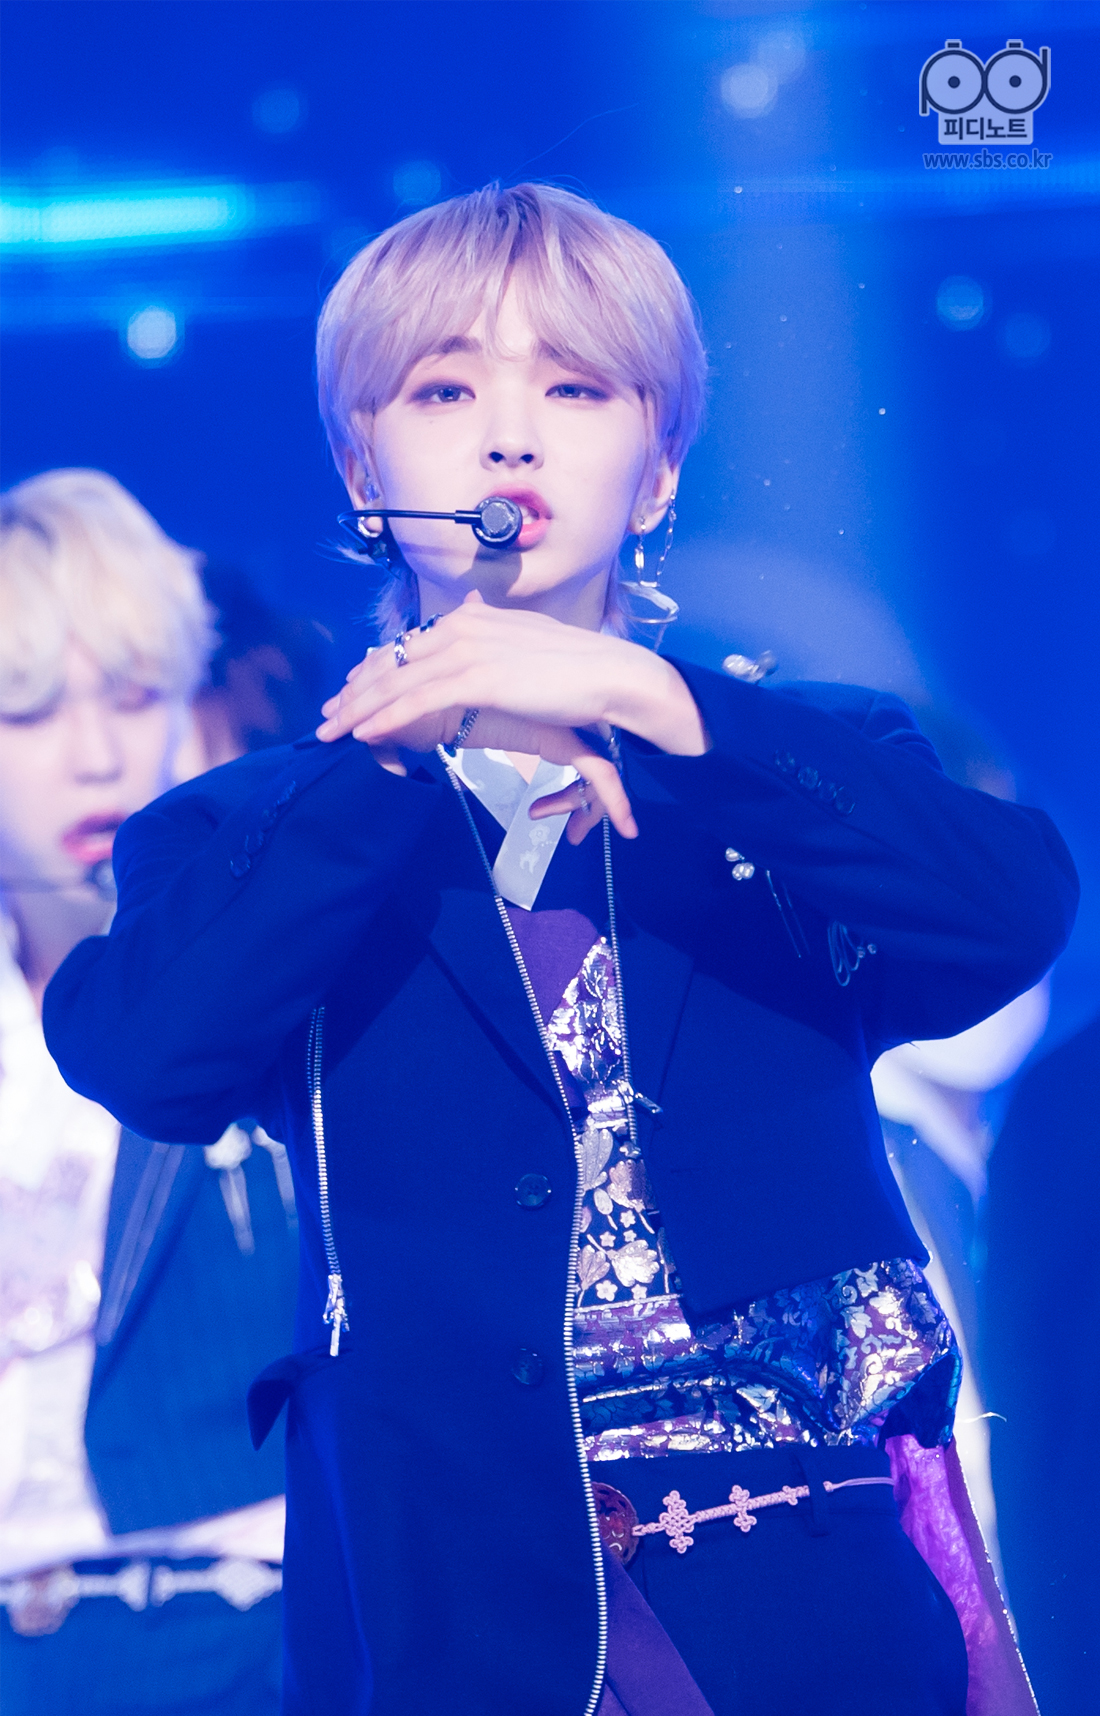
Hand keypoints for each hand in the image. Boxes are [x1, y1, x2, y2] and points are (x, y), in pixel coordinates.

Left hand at [317, 592, 707, 755]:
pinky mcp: (477, 677)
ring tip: (330, 732)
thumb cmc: (575, 670)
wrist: (609, 674)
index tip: (349, 691)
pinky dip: (384, 717)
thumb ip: (495, 642)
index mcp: (472, 619)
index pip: (408, 646)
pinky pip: (418, 700)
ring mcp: (468, 650)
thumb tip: (477, 644)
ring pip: (397, 682)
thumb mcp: (526, 647)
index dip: (373, 671)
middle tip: (326, 716)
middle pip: (393, 663)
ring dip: (357, 709)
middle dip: (354, 692)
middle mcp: (463, 627)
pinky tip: (361, 732)